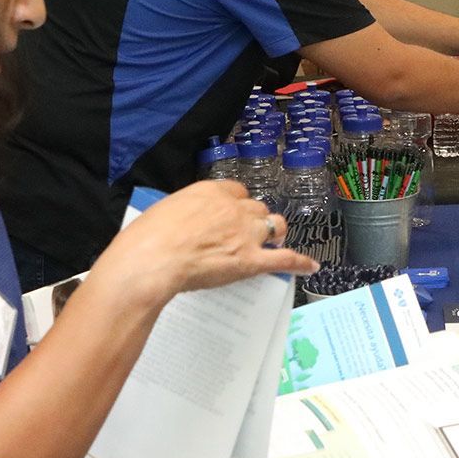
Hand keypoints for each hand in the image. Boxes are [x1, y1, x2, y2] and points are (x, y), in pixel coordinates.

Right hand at [96, 181, 317, 307]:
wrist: (152, 259)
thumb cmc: (147, 238)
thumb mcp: (165, 211)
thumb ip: (186, 213)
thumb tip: (188, 222)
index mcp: (211, 191)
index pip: (236, 191)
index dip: (238, 203)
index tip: (234, 212)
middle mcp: (234, 208)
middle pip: (257, 208)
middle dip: (255, 219)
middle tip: (249, 232)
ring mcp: (246, 233)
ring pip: (275, 225)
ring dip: (276, 232)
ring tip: (275, 241)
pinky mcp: (251, 260)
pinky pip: (284, 259)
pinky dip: (300, 263)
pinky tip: (311, 266)